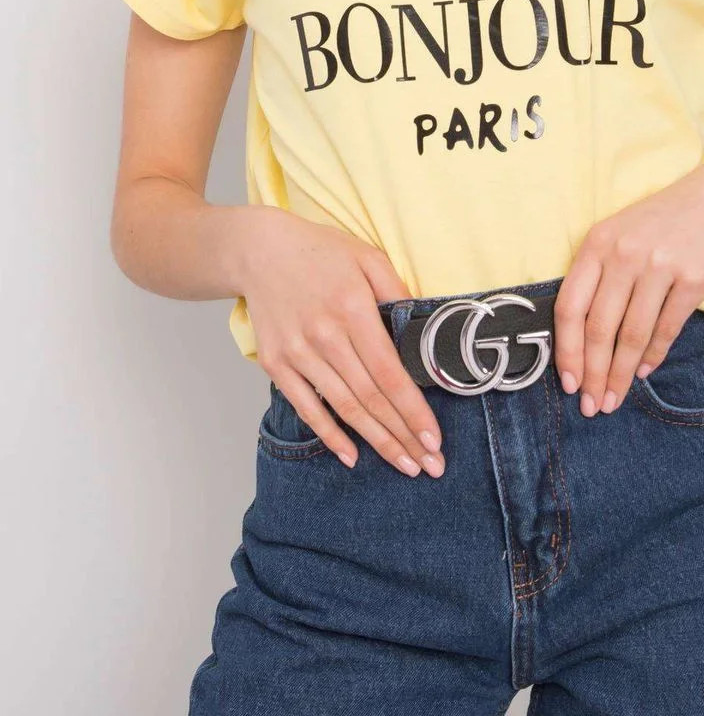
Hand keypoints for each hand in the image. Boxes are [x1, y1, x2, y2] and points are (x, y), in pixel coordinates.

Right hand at [237, 209, 445, 476]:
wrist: (258, 250)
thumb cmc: (319, 252)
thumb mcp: (367, 256)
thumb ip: (397, 290)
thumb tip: (423, 327)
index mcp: (353, 308)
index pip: (390, 372)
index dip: (413, 410)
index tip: (434, 439)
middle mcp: (325, 335)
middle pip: (371, 398)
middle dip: (403, 436)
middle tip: (430, 465)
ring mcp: (298, 352)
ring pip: (344, 407)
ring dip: (376, 441)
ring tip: (403, 464)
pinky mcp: (276, 364)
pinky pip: (307, 407)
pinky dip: (330, 435)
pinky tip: (352, 455)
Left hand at [553, 158, 703, 415]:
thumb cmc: (663, 221)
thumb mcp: (620, 234)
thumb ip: (598, 275)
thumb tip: (580, 339)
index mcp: (598, 242)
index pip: (570, 305)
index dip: (566, 349)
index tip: (567, 381)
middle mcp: (625, 253)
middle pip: (600, 327)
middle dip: (593, 373)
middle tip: (592, 404)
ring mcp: (660, 265)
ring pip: (633, 334)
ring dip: (622, 374)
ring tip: (615, 397)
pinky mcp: (694, 279)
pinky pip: (667, 328)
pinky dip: (654, 355)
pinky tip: (645, 371)